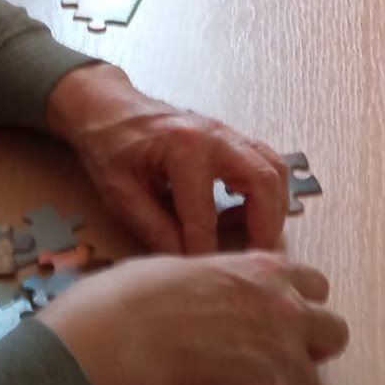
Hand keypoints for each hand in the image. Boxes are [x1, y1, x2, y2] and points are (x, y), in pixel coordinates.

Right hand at [39, 252, 347, 384]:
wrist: (128, 336)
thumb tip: (202, 303)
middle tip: (273, 363)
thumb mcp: (185, 270)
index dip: (299, 306)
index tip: (275, 320)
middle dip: (310, 350)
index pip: (315, 285)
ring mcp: (284, 356)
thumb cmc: (137, 296)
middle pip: (334, 334)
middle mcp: (287, 309)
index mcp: (265, 270)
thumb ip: (216, 287)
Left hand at [46, 63, 289, 253]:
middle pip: (264, 181)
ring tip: (256, 239)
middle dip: (265, 227)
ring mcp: (228, 133)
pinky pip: (266, 162)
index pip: (205, 213)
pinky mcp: (231, 137)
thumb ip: (153, 229)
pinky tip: (244, 214)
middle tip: (257, 260)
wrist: (109, 107)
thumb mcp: (120, 193)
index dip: (206, 251)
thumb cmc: (109, 146)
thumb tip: (185, 264)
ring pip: (274, 169)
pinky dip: (266, 192)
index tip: (207, 277)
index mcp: (183, 148)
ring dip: (274, 208)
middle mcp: (215, 136)